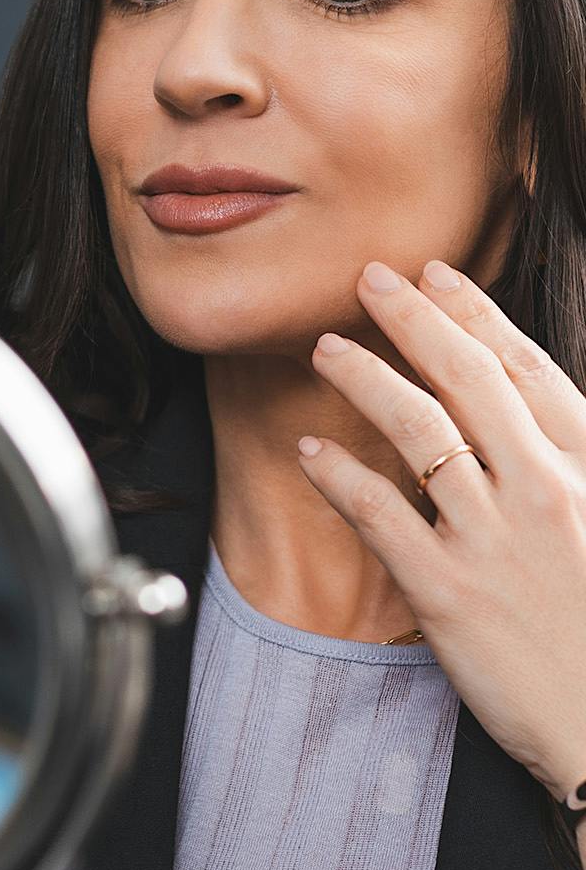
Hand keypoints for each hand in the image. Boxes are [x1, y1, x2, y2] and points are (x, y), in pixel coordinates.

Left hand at [296, 257, 585, 803]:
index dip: (477, 316)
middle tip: (369, 278)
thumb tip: (524, 425)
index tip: (437, 276)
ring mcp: (496, 541)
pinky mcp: (449, 592)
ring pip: (419, 431)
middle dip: (415, 319)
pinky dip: (339, 476)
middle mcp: (547, 494)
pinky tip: (309, 452)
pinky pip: (381, 514)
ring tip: (325, 349)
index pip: (529, 373)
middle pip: (470, 381)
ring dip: (365, 379)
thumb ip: (571, 469)